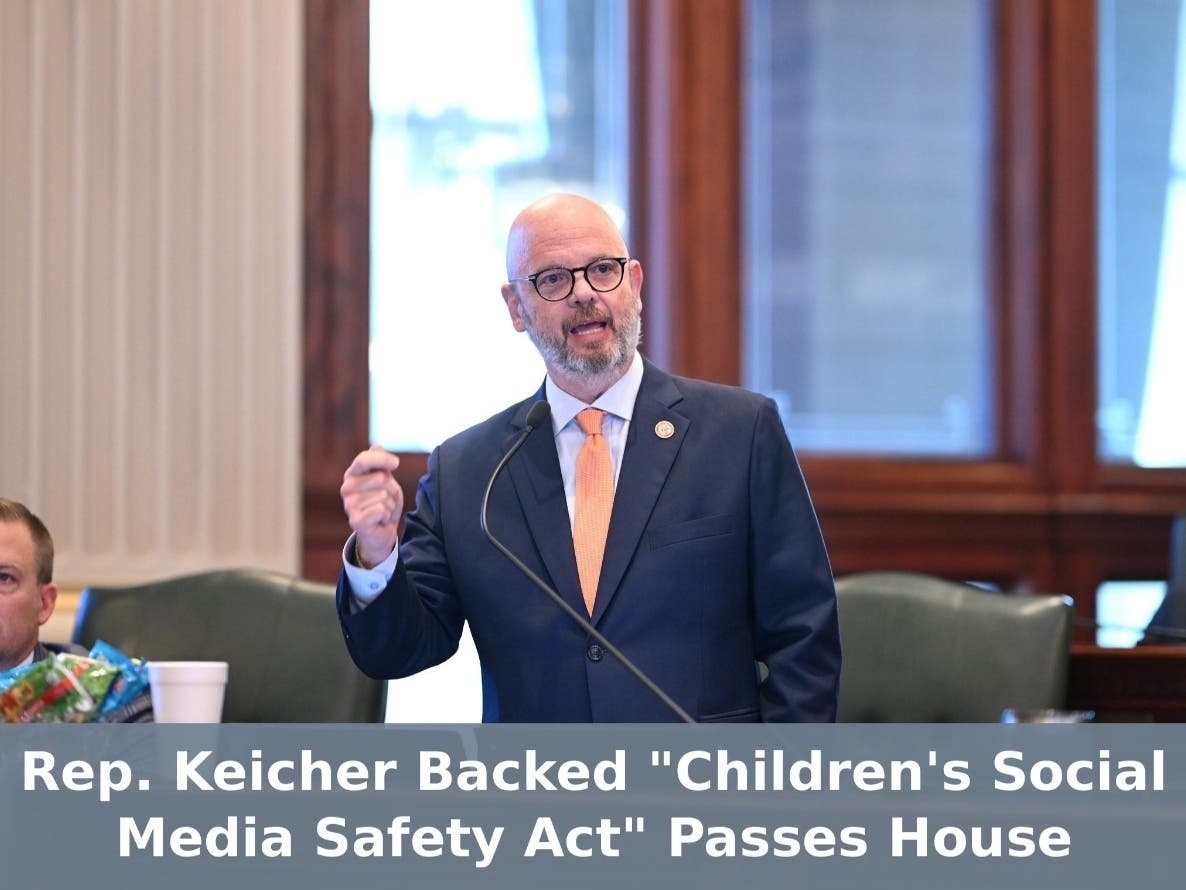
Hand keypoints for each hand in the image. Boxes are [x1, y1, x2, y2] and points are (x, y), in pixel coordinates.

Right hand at [340, 444, 402, 567]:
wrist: (382, 530)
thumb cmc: (383, 501)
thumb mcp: (385, 478)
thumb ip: (380, 462)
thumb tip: (376, 446)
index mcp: (352, 474)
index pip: (363, 459)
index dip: (382, 459)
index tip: (396, 463)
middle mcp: (347, 488)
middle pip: (380, 478)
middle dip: (391, 489)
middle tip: (386, 499)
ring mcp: (349, 505)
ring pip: (384, 495)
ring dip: (390, 504)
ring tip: (383, 510)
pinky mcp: (355, 521)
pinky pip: (381, 510)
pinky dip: (387, 515)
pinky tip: (380, 520)